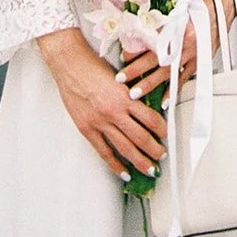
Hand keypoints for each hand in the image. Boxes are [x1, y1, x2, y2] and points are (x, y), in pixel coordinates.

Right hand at [36, 26, 166, 178]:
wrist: (70, 64)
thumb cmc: (93, 66)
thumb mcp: (119, 77)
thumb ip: (131, 94)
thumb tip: (145, 110)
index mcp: (125, 97)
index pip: (151, 118)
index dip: (161, 130)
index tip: (165, 136)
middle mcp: (114, 111)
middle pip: (141, 137)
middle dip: (154, 151)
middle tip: (161, 158)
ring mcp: (100, 122)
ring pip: (125, 148)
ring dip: (140, 161)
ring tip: (149, 169)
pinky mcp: (87, 129)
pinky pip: (104, 152)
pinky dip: (115, 164)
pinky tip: (124, 172)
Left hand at [119, 0, 236, 100]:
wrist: (226, 1)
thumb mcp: (180, 2)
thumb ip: (163, 15)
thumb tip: (141, 24)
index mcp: (178, 24)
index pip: (151, 40)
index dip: (136, 49)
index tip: (123, 56)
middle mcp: (184, 40)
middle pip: (155, 58)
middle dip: (136, 70)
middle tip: (121, 79)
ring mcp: (193, 52)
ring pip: (167, 72)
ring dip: (149, 83)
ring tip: (135, 93)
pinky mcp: (201, 59)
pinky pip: (185, 78)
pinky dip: (174, 90)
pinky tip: (164, 101)